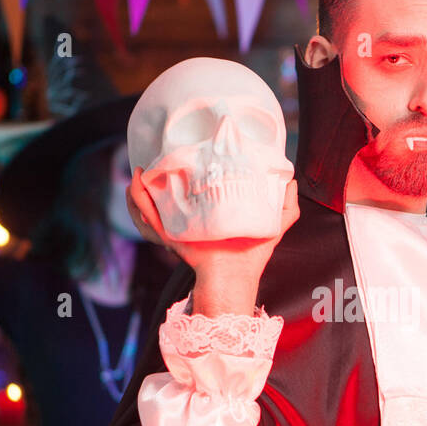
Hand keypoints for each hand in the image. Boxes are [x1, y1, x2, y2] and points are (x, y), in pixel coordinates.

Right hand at [125, 166, 299, 314]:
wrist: (235, 278)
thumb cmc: (253, 255)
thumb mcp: (274, 224)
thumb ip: (286, 204)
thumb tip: (290, 180)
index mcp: (212, 213)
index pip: (197, 187)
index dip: (190, 167)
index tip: (191, 148)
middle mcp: (192, 217)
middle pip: (169, 191)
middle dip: (160, 174)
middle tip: (160, 156)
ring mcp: (178, 224)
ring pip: (151, 200)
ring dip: (142, 184)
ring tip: (141, 169)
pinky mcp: (169, 232)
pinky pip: (147, 213)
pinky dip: (137, 197)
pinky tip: (136, 181)